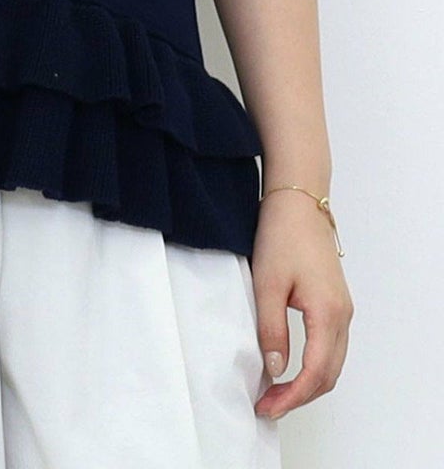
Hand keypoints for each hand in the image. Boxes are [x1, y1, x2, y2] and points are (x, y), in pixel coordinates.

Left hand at [251, 188, 353, 421]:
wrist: (299, 202)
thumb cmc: (282, 236)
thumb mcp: (267, 283)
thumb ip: (271, 329)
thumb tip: (275, 369)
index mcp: (328, 314)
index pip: (315, 373)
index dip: (291, 396)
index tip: (267, 407)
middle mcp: (343, 316)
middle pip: (329, 375)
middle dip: (299, 396)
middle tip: (268, 406)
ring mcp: (342, 309)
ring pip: (332, 363)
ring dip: (307, 383)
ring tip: (275, 392)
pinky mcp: (335, 302)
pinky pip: (330, 346)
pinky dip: (314, 365)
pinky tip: (290, 366)